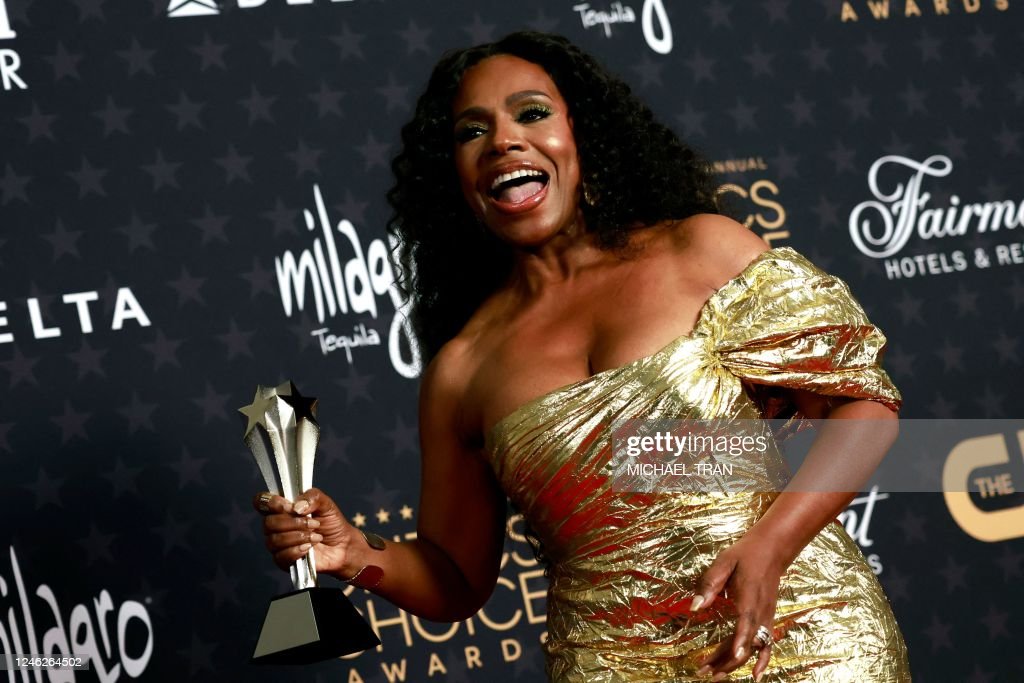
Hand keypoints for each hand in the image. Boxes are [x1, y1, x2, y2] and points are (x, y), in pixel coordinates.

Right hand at [252, 487, 362, 577]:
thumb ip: (313, 497)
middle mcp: (275, 526)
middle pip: (268, 523)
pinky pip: (282, 556)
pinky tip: (310, 547)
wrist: (342, 546)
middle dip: (294, 523)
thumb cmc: (331, 523)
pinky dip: (298, 550)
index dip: (272, 503)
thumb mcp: (326, 504)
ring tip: (316, 536)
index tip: (290, 506)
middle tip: (314, 523)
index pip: (262, 501)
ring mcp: (277, 544)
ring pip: (275, 540)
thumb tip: (297, 507)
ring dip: (299, 536)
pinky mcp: (283, 561)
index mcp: (282, 508)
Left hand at [691, 535, 781, 681]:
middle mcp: (760, 613)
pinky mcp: (767, 620)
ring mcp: (766, 619)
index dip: (740, 641)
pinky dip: (762, 662)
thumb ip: (709, 584)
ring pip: (752, 648)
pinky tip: (755, 676)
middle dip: (725, 661)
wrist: (771, 551)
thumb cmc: (744, 555)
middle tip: (703, 673)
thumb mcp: (724, 563)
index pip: (746, 623)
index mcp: (749, 598)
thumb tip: (695, 607)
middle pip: (746, 643)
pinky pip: (766, 645)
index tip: (734, 656)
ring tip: (714, 675)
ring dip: (734, 663)